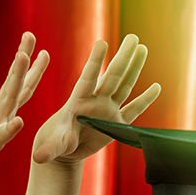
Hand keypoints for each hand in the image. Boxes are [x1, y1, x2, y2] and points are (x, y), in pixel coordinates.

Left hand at [32, 34, 160, 164]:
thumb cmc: (56, 141)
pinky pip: (134, 110)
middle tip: (132, 37)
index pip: (89, 78)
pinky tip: (156, 87)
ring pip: (125, 86)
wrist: (64, 148)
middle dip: (123, 57)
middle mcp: (96, 101)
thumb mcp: (54, 144)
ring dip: (134, 68)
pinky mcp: (117, 123)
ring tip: (142, 48)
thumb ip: (51, 148)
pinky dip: (145, 100)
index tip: (102, 43)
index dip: (95, 62)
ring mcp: (108, 110)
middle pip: (113, 76)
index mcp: (79, 101)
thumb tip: (39, 157)